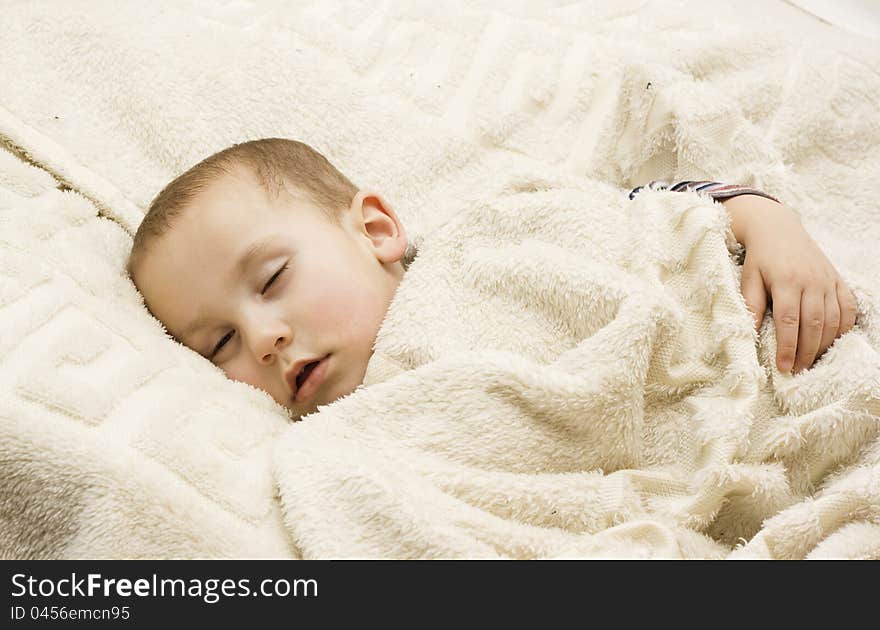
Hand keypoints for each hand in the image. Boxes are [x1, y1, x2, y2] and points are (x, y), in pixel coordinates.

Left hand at [723, 195, 858, 373]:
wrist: (778, 229)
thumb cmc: (759, 257)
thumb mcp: (749, 278)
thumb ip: (752, 305)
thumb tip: (751, 334)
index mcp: (786, 281)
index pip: (789, 321)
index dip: (787, 347)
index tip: (783, 367)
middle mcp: (811, 281)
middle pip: (813, 324)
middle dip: (806, 352)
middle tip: (797, 371)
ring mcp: (827, 280)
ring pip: (832, 319)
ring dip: (823, 344)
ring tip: (811, 362)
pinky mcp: (837, 279)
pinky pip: (848, 308)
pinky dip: (843, 327)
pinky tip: (833, 342)